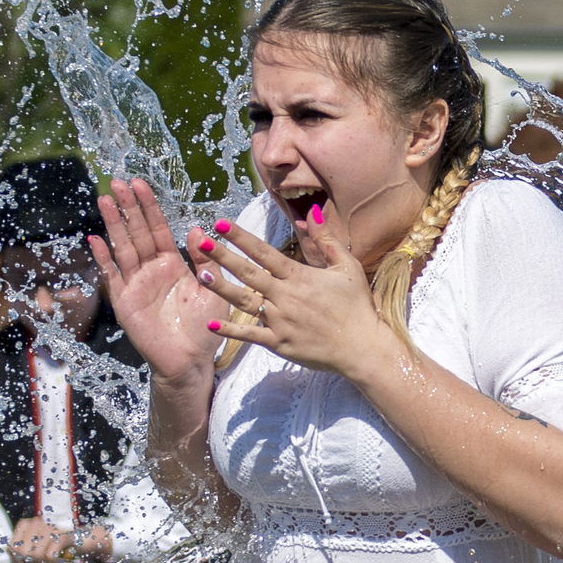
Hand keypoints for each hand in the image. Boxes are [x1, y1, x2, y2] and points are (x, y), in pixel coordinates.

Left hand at [7, 518, 111, 562]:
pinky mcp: (62, 536)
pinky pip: (49, 556)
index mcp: (29, 524)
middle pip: (22, 552)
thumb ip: (23, 548)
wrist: (86, 539)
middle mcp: (38, 523)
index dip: (16, 560)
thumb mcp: (39, 546)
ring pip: (34, 555)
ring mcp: (50, 528)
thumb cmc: (59, 545)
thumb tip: (8, 551)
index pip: (12, 545)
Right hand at [89, 178, 228, 382]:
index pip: (158, 229)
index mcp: (172, 264)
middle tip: (117, 182)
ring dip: (113, 224)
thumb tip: (196, 228)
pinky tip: (96, 240)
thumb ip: (204, 261)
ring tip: (105, 199)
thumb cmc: (203, 327)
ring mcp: (135, 284)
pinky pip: (112, 277)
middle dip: (128, 208)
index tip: (140, 184)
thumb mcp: (212, 289)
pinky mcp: (124, 302)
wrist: (190, 361)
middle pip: (137, 232)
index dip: (149, 207)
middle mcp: (151, 270)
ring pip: (123, 248)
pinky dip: (104, 259)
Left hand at [197, 200, 401, 378]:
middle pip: (248, 273)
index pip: (264, 252)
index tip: (222, 224)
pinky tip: (212, 324)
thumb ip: (325, 240)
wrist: (362, 348)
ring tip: (202, 275)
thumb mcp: (347, 267)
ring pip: (245, 302)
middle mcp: (285, 297)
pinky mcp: (279, 343)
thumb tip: (309, 214)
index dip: (242, 237)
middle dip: (223, 256)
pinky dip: (231, 331)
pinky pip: (251, 335)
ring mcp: (280, 321)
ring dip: (222, 288)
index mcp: (299, 277)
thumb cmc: (357, 306)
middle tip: (200, 242)